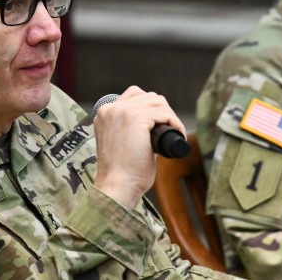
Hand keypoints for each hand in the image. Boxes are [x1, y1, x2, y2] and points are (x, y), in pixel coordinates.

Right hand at [92, 86, 185, 208]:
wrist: (117, 186)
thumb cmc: (120, 172)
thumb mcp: (119, 142)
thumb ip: (131, 129)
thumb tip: (157, 125)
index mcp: (104, 113)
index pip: (133, 95)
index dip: (150, 108)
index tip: (159, 125)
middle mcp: (111, 108)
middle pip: (148, 97)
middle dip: (162, 112)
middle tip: (169, 131)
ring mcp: (123, 112)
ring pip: (158, 102)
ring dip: (170, 117)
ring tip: (174, 133)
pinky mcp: (136, 119)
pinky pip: (164, 113)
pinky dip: (175, 123)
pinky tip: (177, 135)